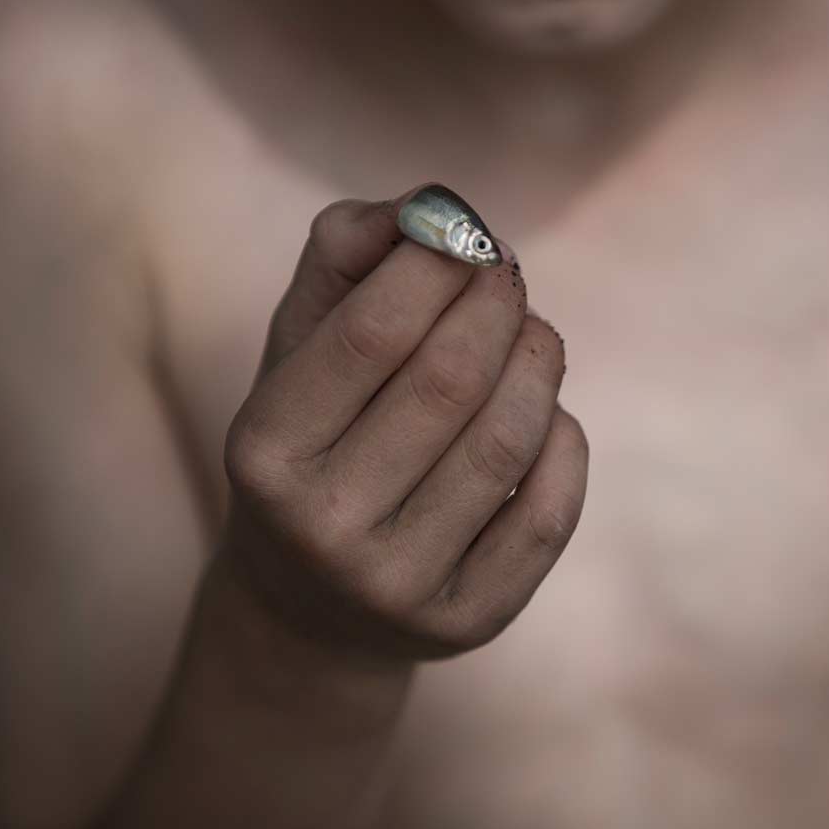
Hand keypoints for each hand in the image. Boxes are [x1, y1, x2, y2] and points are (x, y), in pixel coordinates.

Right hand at [221, 184, 587, 662]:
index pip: (370, 334)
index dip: (435, 262)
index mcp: (264, 452)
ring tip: (533, 334)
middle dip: (496, 303)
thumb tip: (433, 206)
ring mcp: (398, 586)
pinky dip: (564, 440)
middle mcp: (322, 529)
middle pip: (449, 381)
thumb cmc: (317, 440)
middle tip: (508, 273)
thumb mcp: (299, 346)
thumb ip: (346, 254)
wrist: (313, 610)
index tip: (466, 234)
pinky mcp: (468, 622)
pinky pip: (550, 509)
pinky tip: (545, 414)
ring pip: (508, 441)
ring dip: (538, 361)